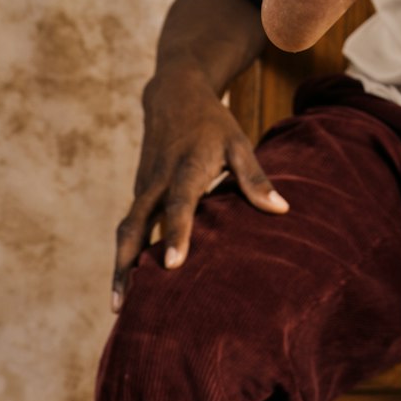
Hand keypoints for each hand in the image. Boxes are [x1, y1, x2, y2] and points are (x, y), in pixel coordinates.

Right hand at [112, 64, 287, 310]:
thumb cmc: (213, 123)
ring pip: (127, 229)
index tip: (172, 266)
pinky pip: (131, 225)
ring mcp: (144, 187)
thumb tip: (281, 210)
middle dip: (126, 264)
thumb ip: (254, 177)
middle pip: (135, 225)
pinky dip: (127, 252)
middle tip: (124, 304)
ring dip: (120, 265)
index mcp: (186, 168)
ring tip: (120, 305)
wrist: (174, 94)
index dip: (176, 234)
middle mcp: (158, 181)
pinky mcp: (140, 191)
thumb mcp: (238, 142)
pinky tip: (132, 283)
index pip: (179, 205)